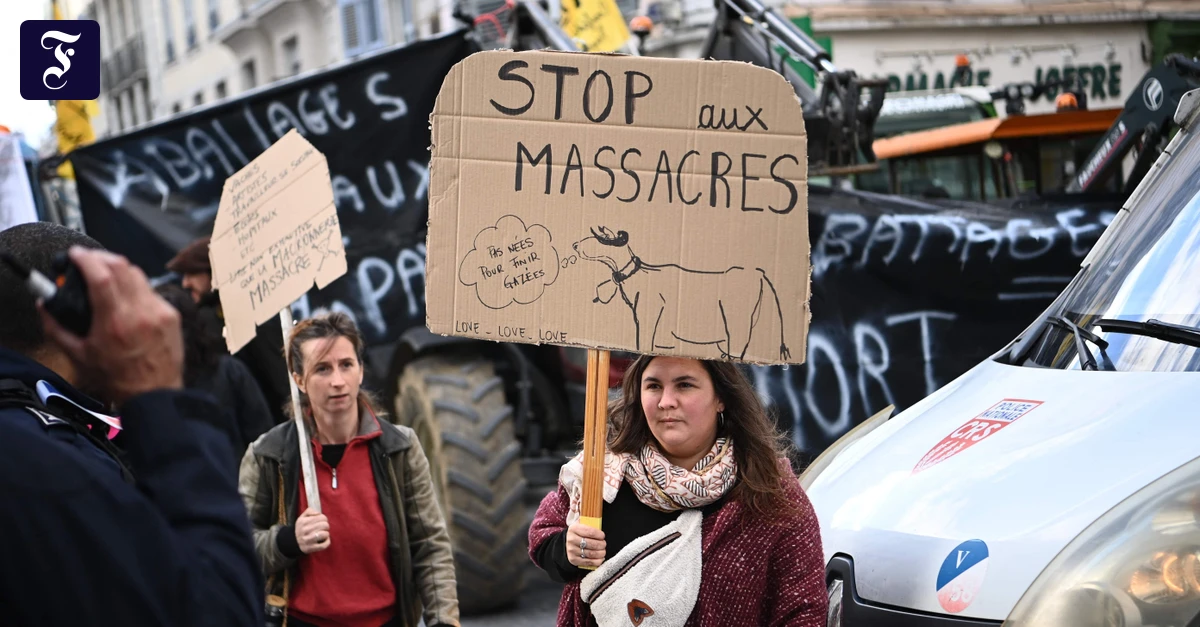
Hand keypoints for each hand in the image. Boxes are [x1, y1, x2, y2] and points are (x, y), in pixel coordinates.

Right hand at [39, 247, 183, 405]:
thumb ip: (57, 328)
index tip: (75, 253)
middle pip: (122, 266)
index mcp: (115, 322)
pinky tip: (126, 296)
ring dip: (119, 269)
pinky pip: (151, 290)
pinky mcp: (172, 314)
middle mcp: (141, 312)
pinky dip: (135, 287)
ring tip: (105, 274)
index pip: (102, 275)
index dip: (86, 259)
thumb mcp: (79, 356)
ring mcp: (160, 311)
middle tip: (87, 260)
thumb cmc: (117, 378)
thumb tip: (44, 305)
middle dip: (101, 257)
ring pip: (138, 274)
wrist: (155, 393)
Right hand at [295, 508, 330, 553]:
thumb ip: (309, 511)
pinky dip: (327, 542)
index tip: (322, 522)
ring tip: (323, 534)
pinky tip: (325, 540)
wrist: (292, 542)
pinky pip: (324, 545)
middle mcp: (305, 530)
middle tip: (323, 528)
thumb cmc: (301, 528)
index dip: (324, 519)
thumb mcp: (301, 517)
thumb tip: (318, 513)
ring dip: (326, 534)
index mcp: (303, 522)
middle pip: (325, 525)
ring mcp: (308, 540)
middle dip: (326, 526)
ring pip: (325, 534)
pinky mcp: (311, 548)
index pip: (322, 517)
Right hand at [566, 522, 605, 567]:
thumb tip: (595, 512)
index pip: (590, 532)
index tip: (603, 536)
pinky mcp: (573, 560)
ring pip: (591, 553)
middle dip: (601, 544)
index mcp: (574, 528)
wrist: (567, 544)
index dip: (599, 534)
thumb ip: (587, 519)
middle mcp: (571, 539)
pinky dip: (597, 561)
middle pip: (591, 544)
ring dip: (600, 553)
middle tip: (604, 544)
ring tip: (603, 551)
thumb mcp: (580, 524)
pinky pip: (588, 562)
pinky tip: (601, 558)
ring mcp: (572, 550)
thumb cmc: (578, 533)